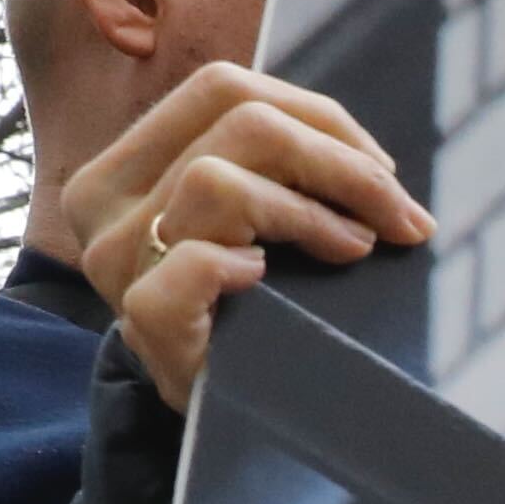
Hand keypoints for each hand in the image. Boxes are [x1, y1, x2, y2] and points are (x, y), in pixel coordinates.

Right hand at [63, 65, 431, 409]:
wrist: (221, 415)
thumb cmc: (251, 314)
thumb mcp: (252, 226)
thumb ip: (277, 170)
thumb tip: (377, 162)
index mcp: (131, 162)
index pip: (224, 88)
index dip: (320, 117)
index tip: (384, 171)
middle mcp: (107, 200)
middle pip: (236, 117)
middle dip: (339, 159)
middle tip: (398, 215)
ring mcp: (118, 262)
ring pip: (217, 180)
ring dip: (310, 212)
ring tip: (354, 250)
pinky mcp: (143, 321)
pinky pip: (193, 264)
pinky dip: (237, 265)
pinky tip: (267, 282)